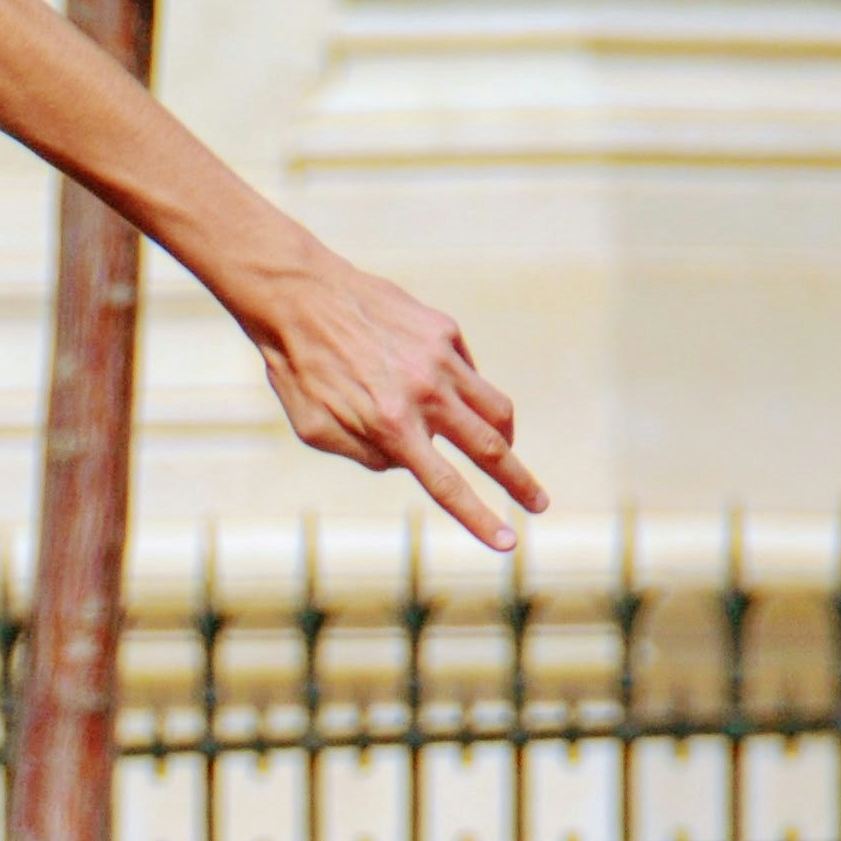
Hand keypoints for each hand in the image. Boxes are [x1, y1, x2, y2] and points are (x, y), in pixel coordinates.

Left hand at [240, 252, 548, 553]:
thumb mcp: (317, 430)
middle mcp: (425, 394)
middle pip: (491, 448)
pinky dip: (465, 392)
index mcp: (392, 427)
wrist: (300, 296)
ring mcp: (440, 358)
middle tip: (539, 504)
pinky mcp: (444, 330)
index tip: (508, 543)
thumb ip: (366, 455)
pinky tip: (443, 393)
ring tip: (504, 451)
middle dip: (520, 482)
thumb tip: (406, 463)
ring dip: (505, 437)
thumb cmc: (300, 370)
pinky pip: (469, 372)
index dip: (481, 519)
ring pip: (494, 407)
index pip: (448, 486)